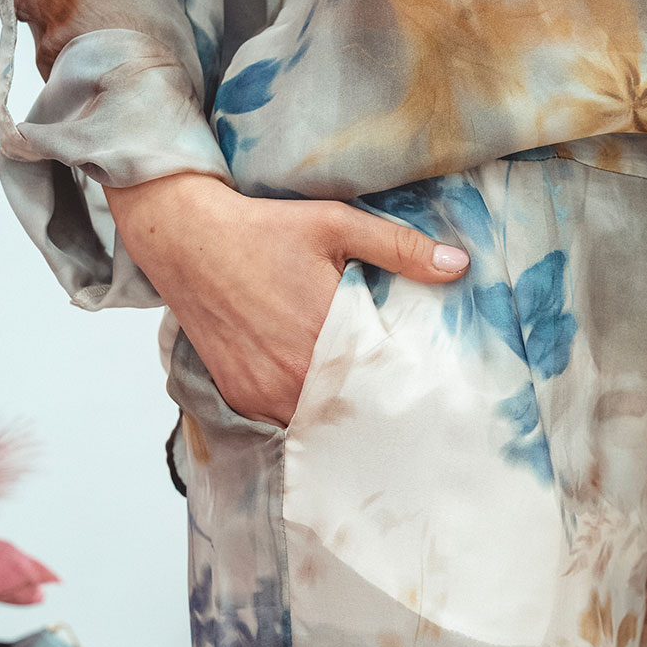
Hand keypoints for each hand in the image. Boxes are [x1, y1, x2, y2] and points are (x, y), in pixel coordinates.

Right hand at [103, 172, 469, 426]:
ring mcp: (262, 391)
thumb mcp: (336, 226)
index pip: (381, 383)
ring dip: (337, 412)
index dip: (404, 389)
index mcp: (325, 334)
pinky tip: (317, 394)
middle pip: (352, 409)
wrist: (186, 240)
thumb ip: (400, 249)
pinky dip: (301, 411)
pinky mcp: (239, 397)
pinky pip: (283, 420)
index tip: (425, 393)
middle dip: (374, 404)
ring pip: (317, 421)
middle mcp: (292, 373)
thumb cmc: (263, 229)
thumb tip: (459, 265)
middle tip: (401, 405)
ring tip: (361, 400)